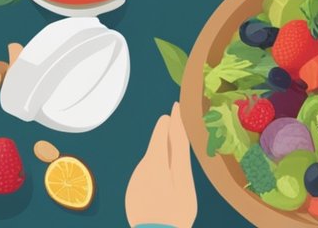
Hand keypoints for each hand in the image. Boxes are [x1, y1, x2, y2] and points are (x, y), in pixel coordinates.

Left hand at [127, 103, 196, 227]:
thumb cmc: (175, 210)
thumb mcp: (183, 178)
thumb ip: (178, 149)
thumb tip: (174, 120)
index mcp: (154, 161)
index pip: (161, 131)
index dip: (170, 120)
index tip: (177, 107)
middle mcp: (140, 168)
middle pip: (157, 148)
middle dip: (168, 144)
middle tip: (182, 144)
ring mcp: (135, 182)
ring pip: (152, 164)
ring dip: (163, 164)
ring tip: (177, 179)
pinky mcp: (133, 195)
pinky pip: (147, 179)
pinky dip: (157, 179)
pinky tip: (166, 192)